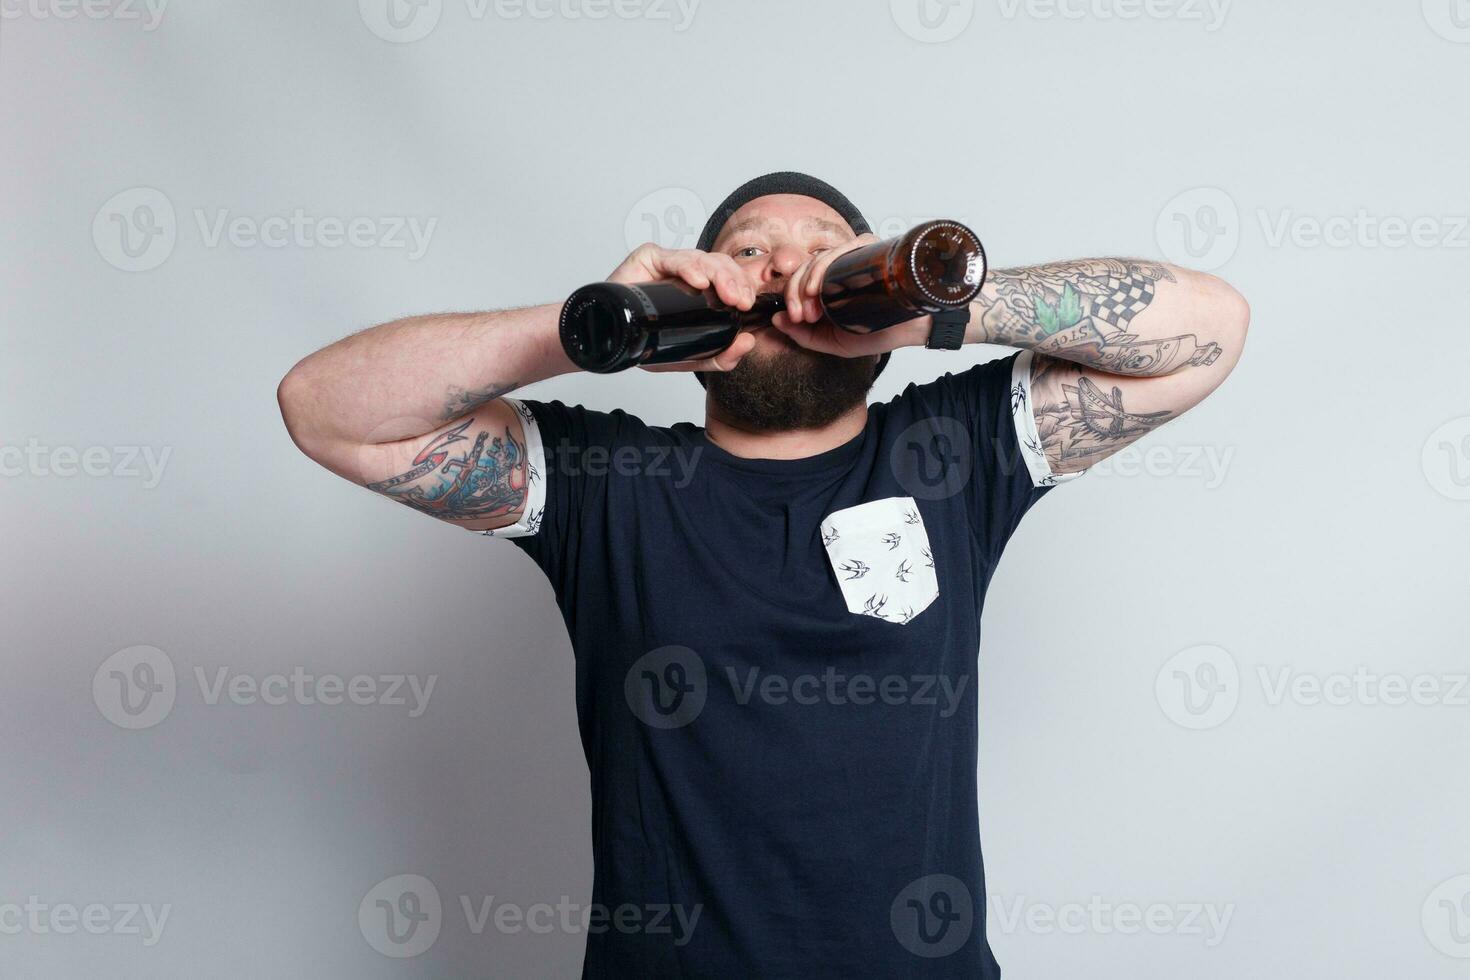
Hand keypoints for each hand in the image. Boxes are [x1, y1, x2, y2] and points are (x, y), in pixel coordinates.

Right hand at [606, 243, 758, 373]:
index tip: (748, 305)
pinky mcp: (649, 257)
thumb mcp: (688, 356)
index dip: (742, 287)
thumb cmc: (644, 342)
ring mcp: (668, 264)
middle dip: (735, 281)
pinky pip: (673, 257)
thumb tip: (748, 342)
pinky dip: (689, 267)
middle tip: (741, 301)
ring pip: (703, 258)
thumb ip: (718, 355)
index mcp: (700, 290)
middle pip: (721, 265)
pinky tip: (698, 282)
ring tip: (727, 294)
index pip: (729, 280)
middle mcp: (686, 273)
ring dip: (719, 275)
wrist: (608, 340)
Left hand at [771, 233, 929, 357]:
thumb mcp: (832, 342)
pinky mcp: (868, 249)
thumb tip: (776, 318)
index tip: (795, 318)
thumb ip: (803, 335)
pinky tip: (816, 287)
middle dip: (794, 293)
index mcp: (828, 284)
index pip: (799, 279)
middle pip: (804, 268)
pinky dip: (823, 267)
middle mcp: (839, 268)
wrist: (909, 332)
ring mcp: (853, 256)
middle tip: (801, 316)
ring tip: (810, 306)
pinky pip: (840, 249)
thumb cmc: (876, 334)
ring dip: (805, 283)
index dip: (790, 297)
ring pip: (818, 258)